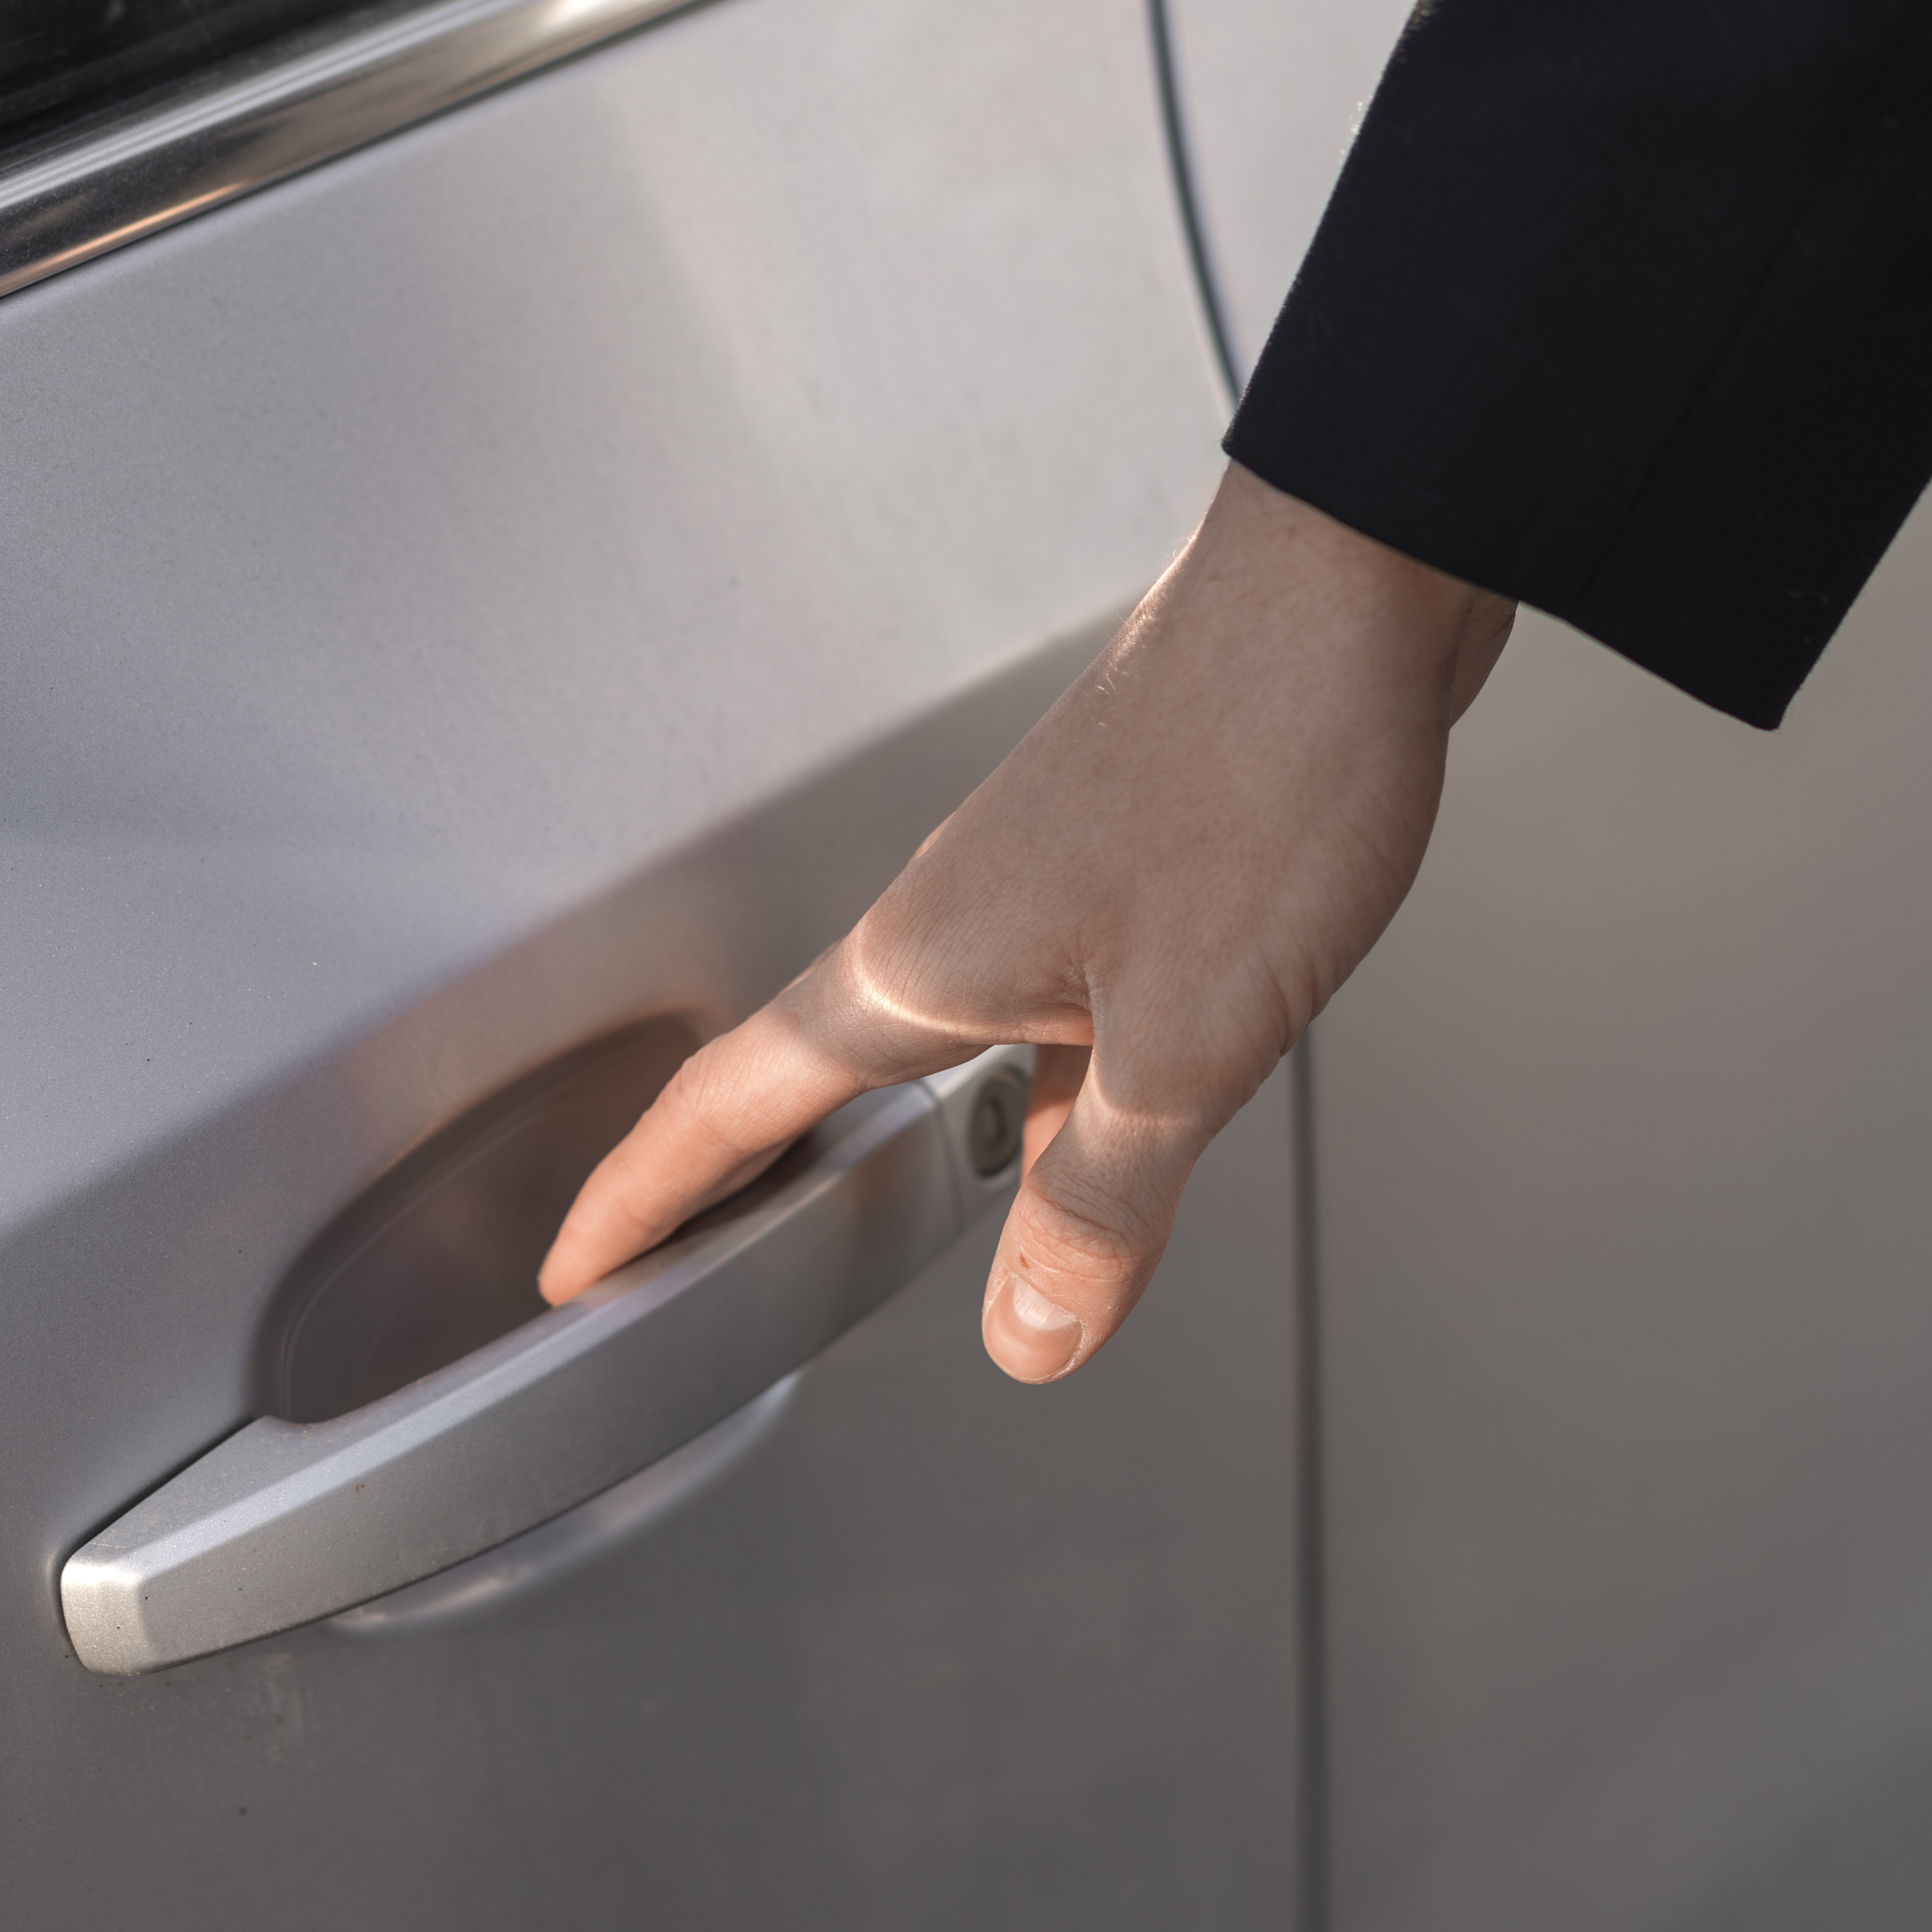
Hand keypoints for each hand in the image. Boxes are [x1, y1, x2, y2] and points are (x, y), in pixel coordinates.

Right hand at [535, 464, 1515, 1379]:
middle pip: (806, 1074)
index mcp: (925, 963)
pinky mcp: (1117, 864)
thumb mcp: (1190, 1038)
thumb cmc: (1264, 759)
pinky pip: (1033, 1009)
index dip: (645, 1199)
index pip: (736, 1104)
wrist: (1353, 591)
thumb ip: (1104, 1202)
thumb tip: (1032, 1340)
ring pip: (931, 1043)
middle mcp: (953, 917)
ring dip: (888, 1135)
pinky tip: (1085, 1126)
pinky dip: (1030, 1089)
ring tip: (855, 1219)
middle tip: (677, 1258)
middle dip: (735, 1178)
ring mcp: (1033, 883)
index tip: (578, 1269)